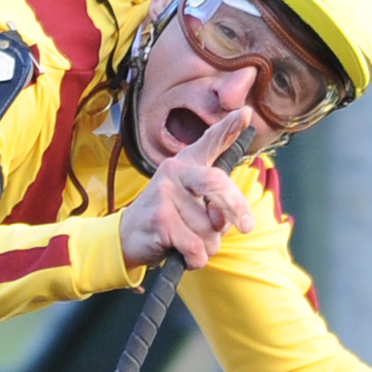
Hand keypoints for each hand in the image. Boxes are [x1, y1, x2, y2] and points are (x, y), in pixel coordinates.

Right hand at [117, 107, 259, 270]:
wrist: (125, 237)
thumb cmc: (167, 219)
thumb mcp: (191, 204)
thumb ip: (215, 206)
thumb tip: (224, 218)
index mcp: (186, 164)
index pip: (210, 141)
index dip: (229, 127)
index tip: (246, 113)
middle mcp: (174, 171)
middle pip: (215, 183)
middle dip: (235, 207)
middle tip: (246, 226)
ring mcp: (164, 194)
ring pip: (209, 229)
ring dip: (207, 246)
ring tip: (188, 242)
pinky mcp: (160, 219)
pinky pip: (195, 247)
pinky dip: (195, 259)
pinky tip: (181, 254)